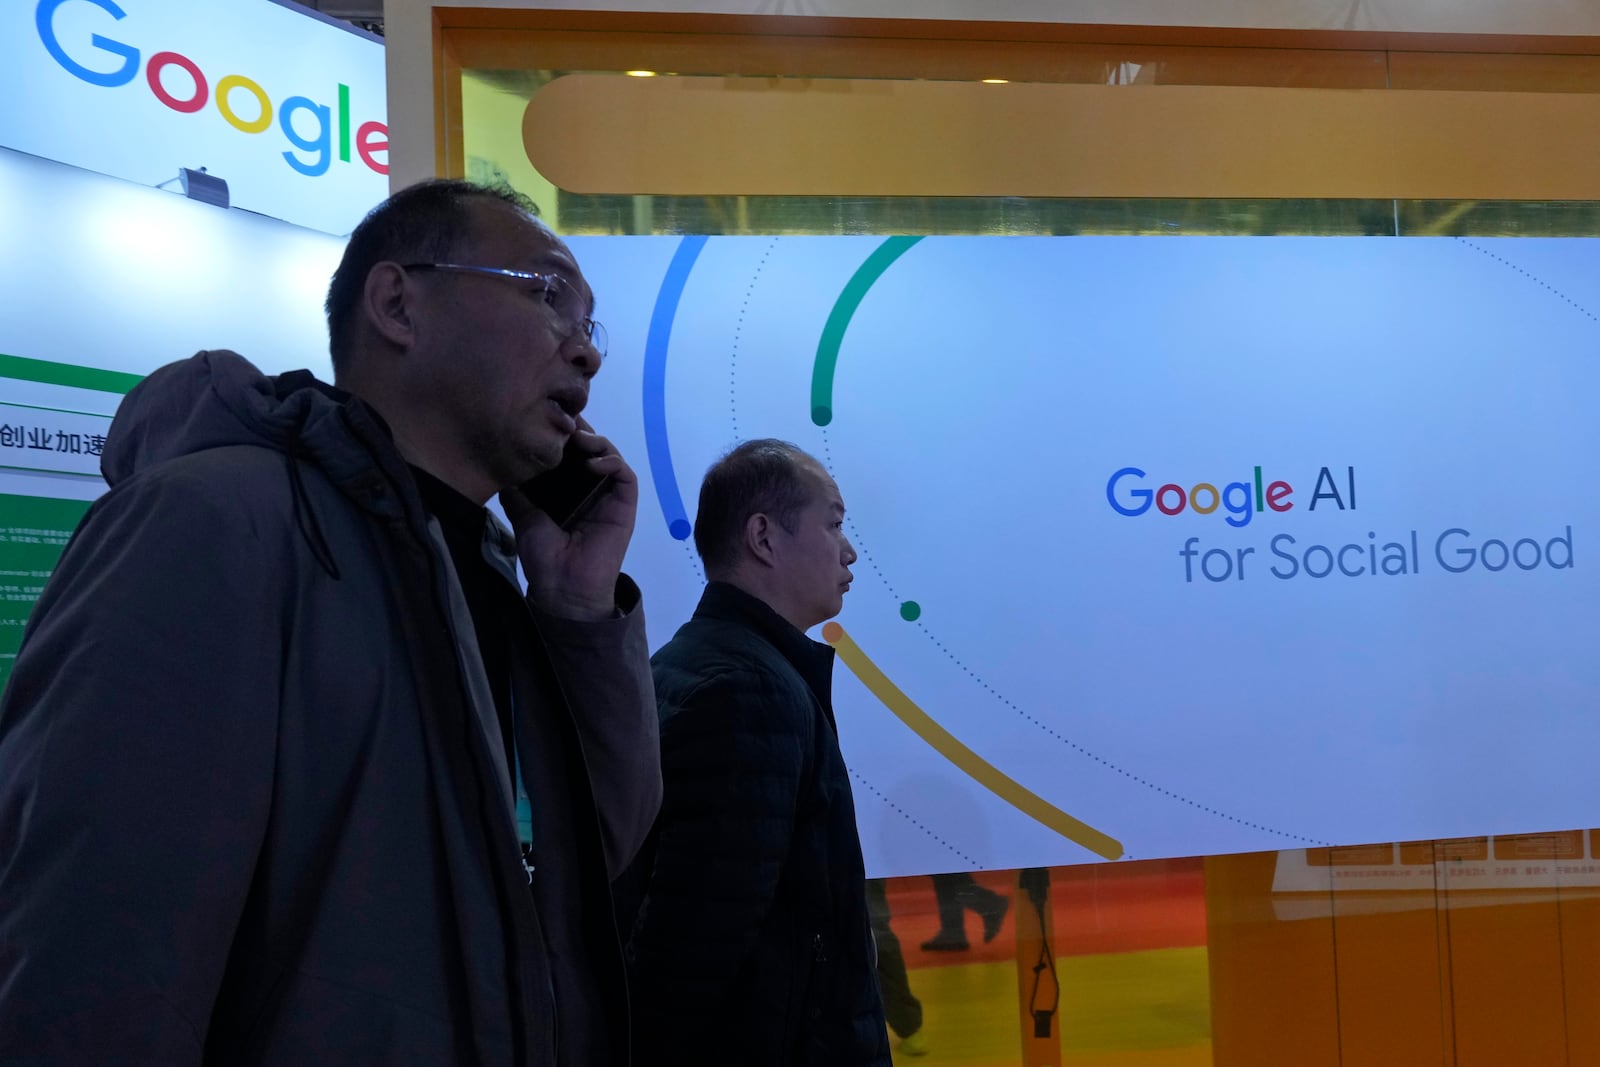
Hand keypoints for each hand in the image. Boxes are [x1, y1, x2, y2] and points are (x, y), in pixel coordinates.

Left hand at [501, 419, 638, 620]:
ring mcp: (607, 494)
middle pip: (588, 447)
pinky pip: (624, 474)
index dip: (558, 434)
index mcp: (565, 489)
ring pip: (608, 454)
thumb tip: (501, 462)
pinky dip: (612, 461)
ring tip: (577, 437)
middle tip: (562, 417)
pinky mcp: (624, 503)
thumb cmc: (543, 556)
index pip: (565, 453)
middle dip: (577, 430)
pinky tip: (594, 461)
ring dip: (595, 441)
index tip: (543, 418)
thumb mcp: (522, 515)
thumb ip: (517, 489)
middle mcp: (587, 487)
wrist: (563, 586)